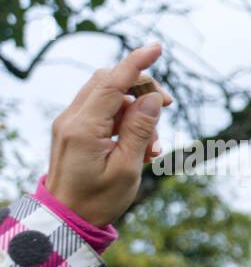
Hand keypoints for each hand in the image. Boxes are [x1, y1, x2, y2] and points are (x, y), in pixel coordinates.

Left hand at [45, 44, 173, 227]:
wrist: (66, 218)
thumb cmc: (98, 199)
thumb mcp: (127, 168)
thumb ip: (140, 131)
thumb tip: (152, 99)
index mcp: (84, 128)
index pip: (112, 83)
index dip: (136, 63)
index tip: (158, 48)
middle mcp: (72, 119)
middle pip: (110, 82)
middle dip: (142, 89)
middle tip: (168, 107)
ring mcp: (70, 123)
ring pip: (109, 97)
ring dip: (137, 111)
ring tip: (153, 148)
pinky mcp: (74, 130)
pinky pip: (103, 113)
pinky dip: (125, 121)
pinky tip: (140, 148)